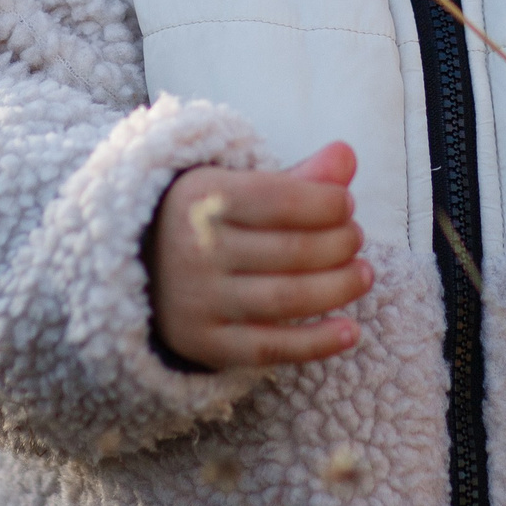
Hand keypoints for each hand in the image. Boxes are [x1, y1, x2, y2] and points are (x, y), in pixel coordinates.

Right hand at [150, 142, 373, 368]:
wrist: (141, 267)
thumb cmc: (209, 220)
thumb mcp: (239, 186)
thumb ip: (296, 177)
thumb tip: (346, 157)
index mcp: (201, 198)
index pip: (281, 200)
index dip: (326, 203)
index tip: (347, 204)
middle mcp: (194, 249)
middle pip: (290, 251)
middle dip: (339, 244)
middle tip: (357, 239)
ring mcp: (198, 301)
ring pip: (286, 299)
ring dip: (338, 288)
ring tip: (364, 275)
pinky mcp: (205, 343)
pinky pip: (270, 347)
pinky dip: (317, 343)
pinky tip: (350, 332)